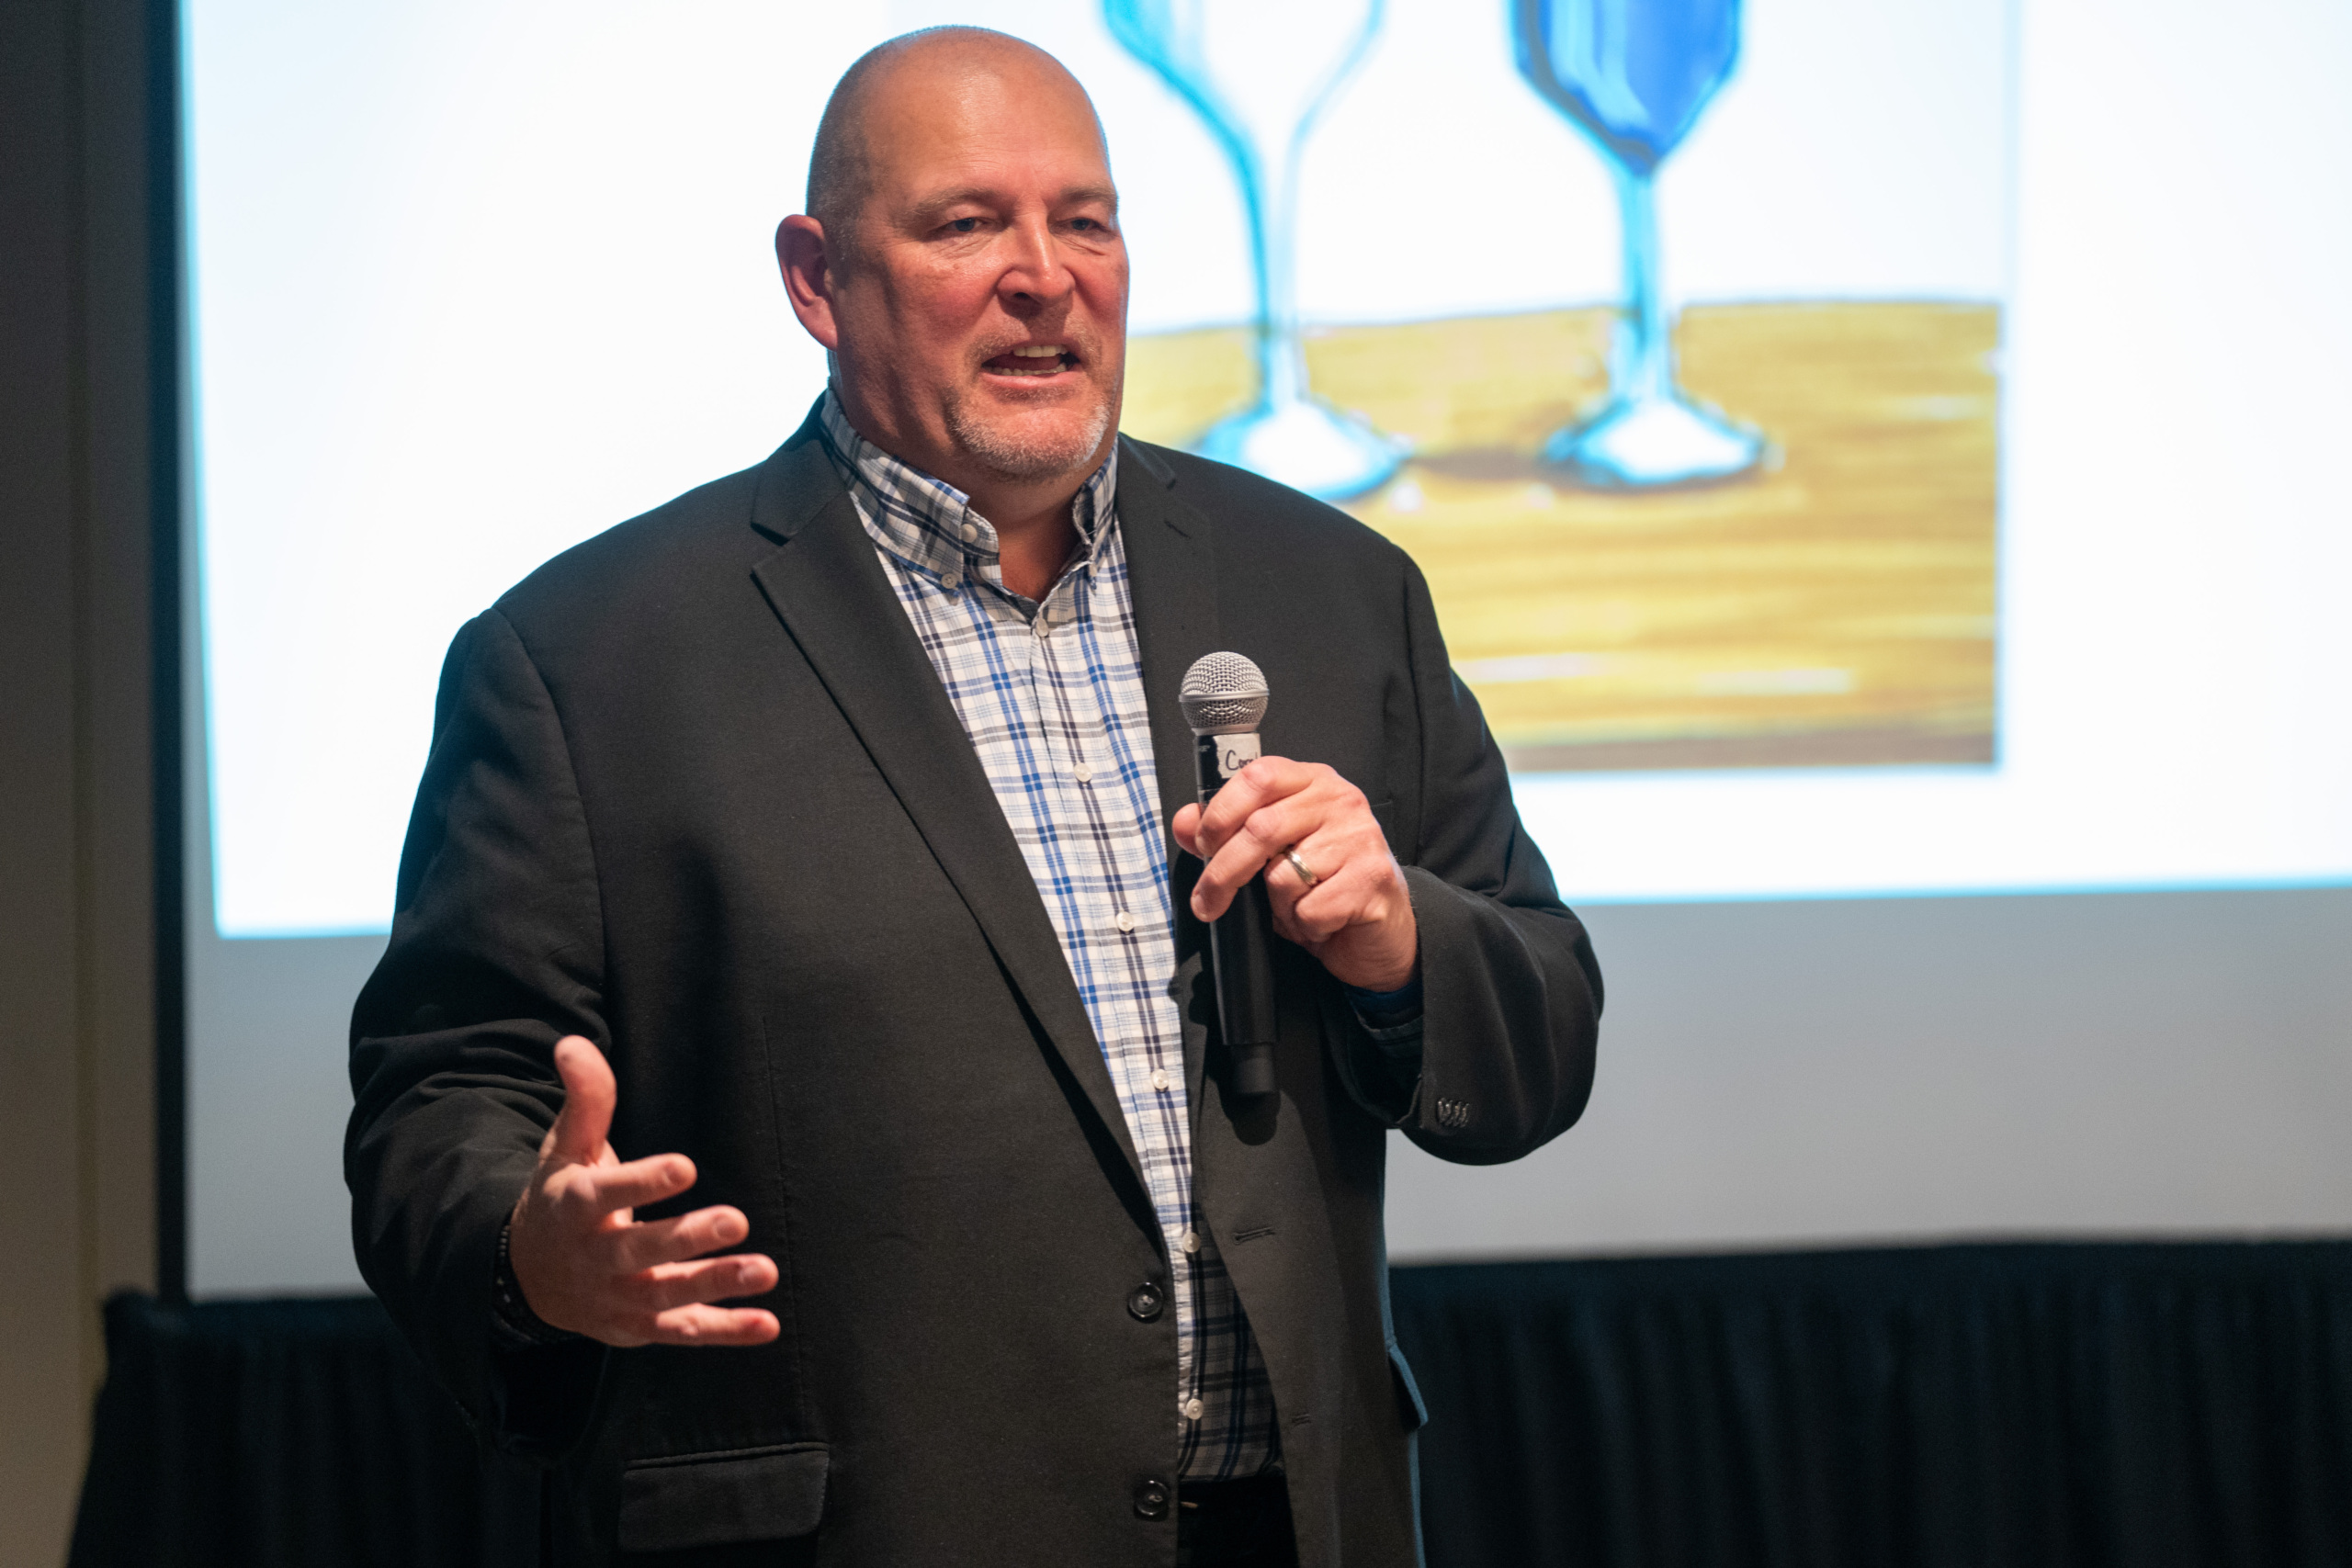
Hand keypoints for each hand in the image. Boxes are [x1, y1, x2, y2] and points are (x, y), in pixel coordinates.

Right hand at [506, 1036, 780, 1347]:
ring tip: (766, 1270)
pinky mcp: (639, 1326)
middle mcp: (596, 1257)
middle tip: (736, 1220)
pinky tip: (768, 1325)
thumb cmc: (561, 1197)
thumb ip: (586, 1100)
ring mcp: (618, 1297)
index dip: (644, 1183)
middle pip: (641, 1251)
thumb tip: (574, 1043)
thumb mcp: (564, 1147)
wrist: (527, 1276)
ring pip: (668, 1296)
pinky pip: (684, 1331)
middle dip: (688, 1239)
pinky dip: (726, 1331)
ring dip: (717, 1284)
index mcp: (576, 1207)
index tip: (685, 1167)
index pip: (608, 1194)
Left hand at [1172, 757, 1416, 992]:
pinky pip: (1309, 908)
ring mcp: (1361, 838)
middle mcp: (1341, 800)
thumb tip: (1184, 822)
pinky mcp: (1372, 879)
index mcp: (1312, 782)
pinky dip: (1304, 925)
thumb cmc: (1322, 885)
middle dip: (1223, 873)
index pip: (1258, 776)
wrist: (1379, 931)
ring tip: (1297, 905)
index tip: (1201, 845)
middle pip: (1261, 828)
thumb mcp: (1270, 856)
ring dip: (1278, 905)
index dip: (1220, 812)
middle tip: (1207, 902)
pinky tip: (1323, 920)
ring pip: (1283, 875)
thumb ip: (1226, 833)